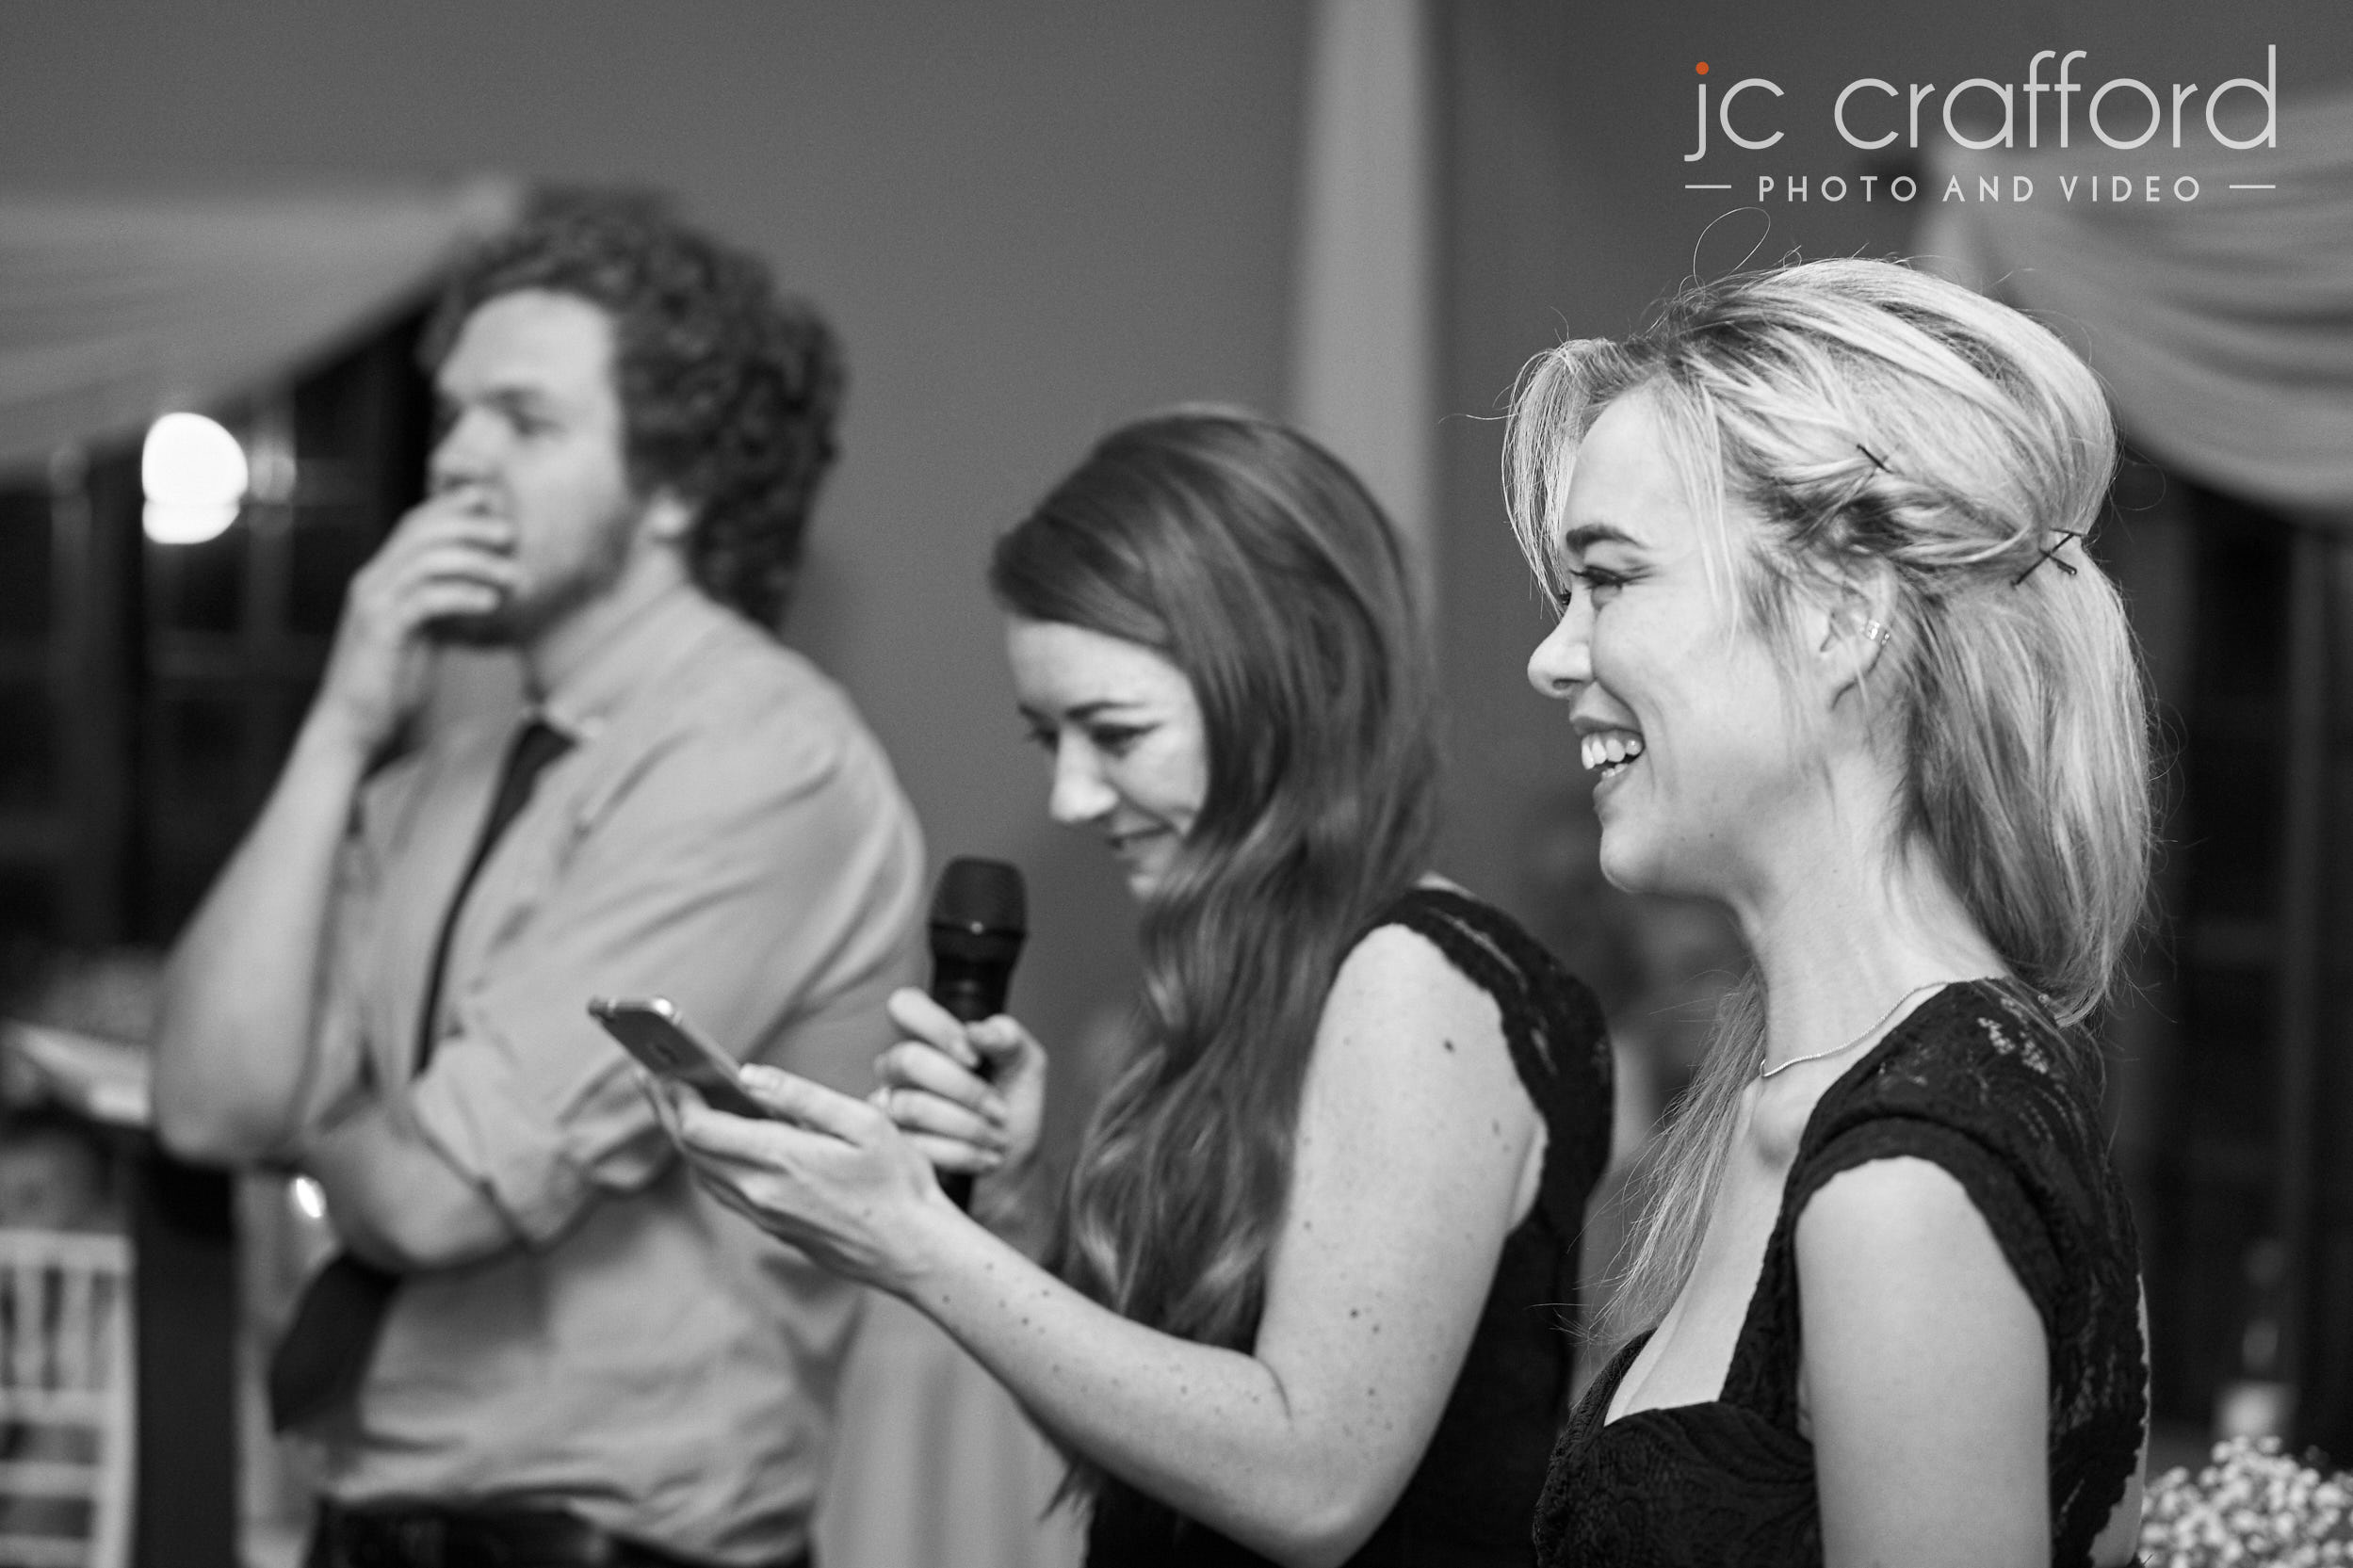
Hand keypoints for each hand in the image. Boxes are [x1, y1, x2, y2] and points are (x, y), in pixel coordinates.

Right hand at [309, 492, 520, 755]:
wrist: (353, 726)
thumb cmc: (390, 684)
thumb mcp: (418, 635)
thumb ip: (435, 606)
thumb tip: (472, 589)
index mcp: (379, 579)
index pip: (413, 526)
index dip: (450, 507)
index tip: (490, 501)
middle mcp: (372, 583)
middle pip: (421, 533)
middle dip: (469, 525)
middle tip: (510, 534)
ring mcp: (374, 605)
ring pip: (426, 561)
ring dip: (476, 562)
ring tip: (512, 576)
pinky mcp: (383, 631)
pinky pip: (426, 599)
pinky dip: (463, 595)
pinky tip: (491, 603)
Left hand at [661, 1063, 955, 1294]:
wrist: (915, 1252)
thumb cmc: (899, 1184)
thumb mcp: (863, 1123)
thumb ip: (801, 1096)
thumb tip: (749, 1075)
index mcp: (781, 1160)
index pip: (699, 1128)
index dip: (673, 1098)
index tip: (663, 1069)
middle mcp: (761, 1193)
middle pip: (691, 1150)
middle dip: (667, 1111)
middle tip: (652, 1076)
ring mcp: (765, 1216)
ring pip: (703, 1173)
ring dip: (685, 1137)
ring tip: (678, 1102)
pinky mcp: (773, 1229)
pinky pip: (723, 1191)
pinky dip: (708, 1160)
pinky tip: (717, 1141)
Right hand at [874, 988, 1048, 1177]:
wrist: (1013, 1167)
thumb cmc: (1013, 1107)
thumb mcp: (1026, 1065)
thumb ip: (1008, 1038)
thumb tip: (977, 1031)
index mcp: (930, 1037)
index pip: (906, 1005)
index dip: (937, 1028)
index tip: (974, 1058)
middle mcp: (900, 1068)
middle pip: (908, 1060)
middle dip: (965, 1090)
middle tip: (1000, 1110)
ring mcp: (889, 1108)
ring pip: (912, 1106)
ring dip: (969, 1126)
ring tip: (998, 1137)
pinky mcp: (891, 1147)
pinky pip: (917, 1145)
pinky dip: (963, 1153)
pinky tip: (984, 1157)